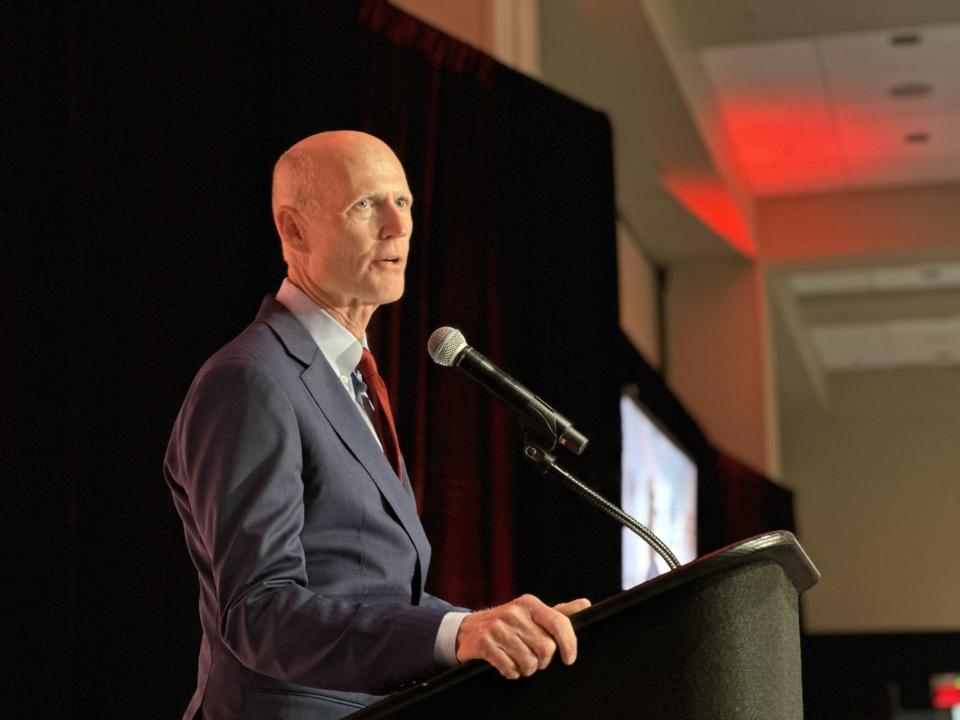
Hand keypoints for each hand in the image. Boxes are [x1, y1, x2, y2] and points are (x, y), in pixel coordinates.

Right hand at [455, 594, 590, 679]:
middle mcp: (514, 612)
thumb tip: (585, 604)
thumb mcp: (532, 614)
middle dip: (542, 660)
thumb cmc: (508, 624)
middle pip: (546, 648)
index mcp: (529, 603)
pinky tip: (506, 664)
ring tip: (518, 661)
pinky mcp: (484, 643)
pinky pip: (509, 668)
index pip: (559, 623)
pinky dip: (511, 672)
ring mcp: (497, 627)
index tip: (569, 659)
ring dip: (525, 668)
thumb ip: (559, 613)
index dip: (569, 644)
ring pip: (528, 662)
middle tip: (533, 658)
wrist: (468, 629)